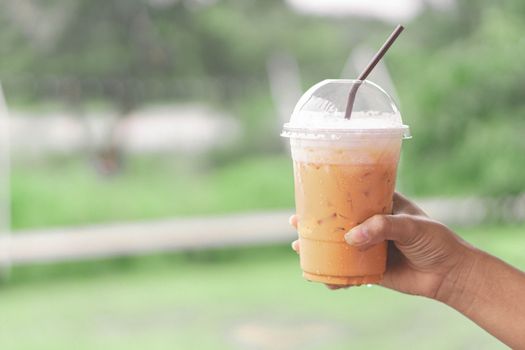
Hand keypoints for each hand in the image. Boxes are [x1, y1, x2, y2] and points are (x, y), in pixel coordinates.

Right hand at [290, 192, 475, 298]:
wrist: (450, 274)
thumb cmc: (435, 240)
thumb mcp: (411, 225)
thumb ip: (382, 227)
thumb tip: (350, 238)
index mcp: (381, 205)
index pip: (351, 195)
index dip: (330, 195)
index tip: (309, 195)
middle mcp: (371, 225)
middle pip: (338, 221)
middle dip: (315, 222)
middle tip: (295, 222)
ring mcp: (369, 247)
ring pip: (338, 246)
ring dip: (318, 247)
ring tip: (299, 247)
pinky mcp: (370, 269)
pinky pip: (346, 271)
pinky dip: (332, 274)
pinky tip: (319, 276)